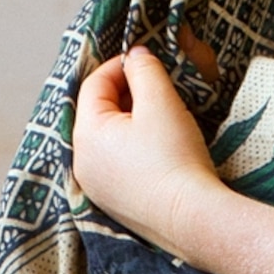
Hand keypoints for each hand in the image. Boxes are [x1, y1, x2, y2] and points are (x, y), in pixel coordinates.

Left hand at [70, 47, 220, 254]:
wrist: (191, 218)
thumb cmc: (175, 158)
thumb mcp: (161, 102)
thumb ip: (144, 70)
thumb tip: (135, 55)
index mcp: (86, 134)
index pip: (94, 85)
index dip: (119, 67)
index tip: (146, 62)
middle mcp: (82, 162)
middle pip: (97, 113)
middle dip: (125, 95)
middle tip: (157, 90)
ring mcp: (95, 187)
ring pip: (106, 140)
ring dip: (128, 123)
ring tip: (160, 120)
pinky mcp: (113, 204)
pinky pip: (115, 165)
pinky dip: (131, 150)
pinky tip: (157, 151)